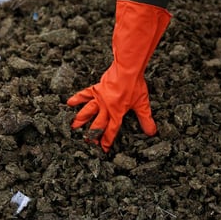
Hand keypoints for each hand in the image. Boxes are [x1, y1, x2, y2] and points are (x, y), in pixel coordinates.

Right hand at [67, 0, 170, 152]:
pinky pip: (85, 95)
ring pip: (88, 112)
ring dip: (81, 119)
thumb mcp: (143, 104)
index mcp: (117, 114)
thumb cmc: (135, 86)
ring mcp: (99, 99)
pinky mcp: (96, 89)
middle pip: (97, 124)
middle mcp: (106, 108)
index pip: (111, 131)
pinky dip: (77, 98)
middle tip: (86, 142)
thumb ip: (146, 119)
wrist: (127, 70)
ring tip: (73, 126)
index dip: (106, 141)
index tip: (102, 149)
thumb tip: (151, 132)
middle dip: (92, 134)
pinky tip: (69, 102)